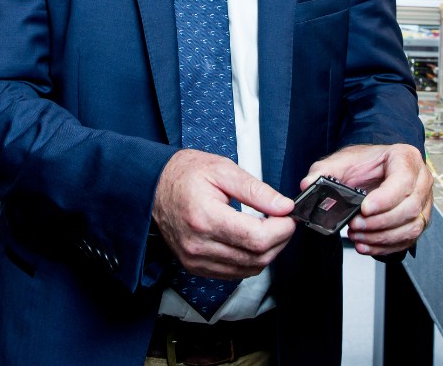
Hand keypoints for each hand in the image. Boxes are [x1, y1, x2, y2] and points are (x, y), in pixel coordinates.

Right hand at [153, 149, 295, 278]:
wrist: (153, 188)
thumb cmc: (185, 174)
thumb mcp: (223, 170)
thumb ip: (256, 190)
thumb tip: (283, 206)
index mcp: (205, 217)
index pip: (257, 238)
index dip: (282, 229)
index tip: (289, 215)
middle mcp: (198, 244)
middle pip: (256, 257)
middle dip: (280, 240)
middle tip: (283, 220)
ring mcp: (196, 260)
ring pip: (249, 269)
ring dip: (267, 252)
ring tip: (269, 228)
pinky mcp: (196, 267)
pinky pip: (235, 273)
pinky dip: (250, 260)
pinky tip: (251, 240)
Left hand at [302, 144, 432, 255]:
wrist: (374, 168)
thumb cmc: (365, 162)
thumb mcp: (341, 161)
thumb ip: (323, 171)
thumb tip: (308, 184)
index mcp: (405, 158)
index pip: (403, 180)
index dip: (385, 199)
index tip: (364, 209)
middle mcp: (420, 180)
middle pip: (409, 208)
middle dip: (379, 222)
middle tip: (355, 225)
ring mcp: (423, 202)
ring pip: (411, 227)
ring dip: (382, 237)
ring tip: (357, 236)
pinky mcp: (419, 220)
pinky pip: (408, 240)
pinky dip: (386, 247)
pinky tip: (366, 246)